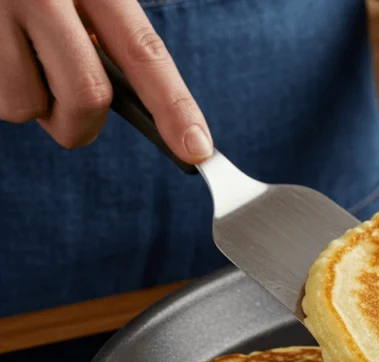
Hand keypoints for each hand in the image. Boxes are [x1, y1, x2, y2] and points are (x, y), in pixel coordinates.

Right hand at [0, 0, 211, 162]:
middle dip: (82, 124)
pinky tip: (2, 56)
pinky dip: (3, 91)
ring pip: (27, 107)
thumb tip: (136, 105)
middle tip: (71, 114)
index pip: (144, 53)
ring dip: (32, 105)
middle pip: (86, 96)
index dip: (174, 107)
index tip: (197, 149)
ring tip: (22, 63)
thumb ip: (106, 35)